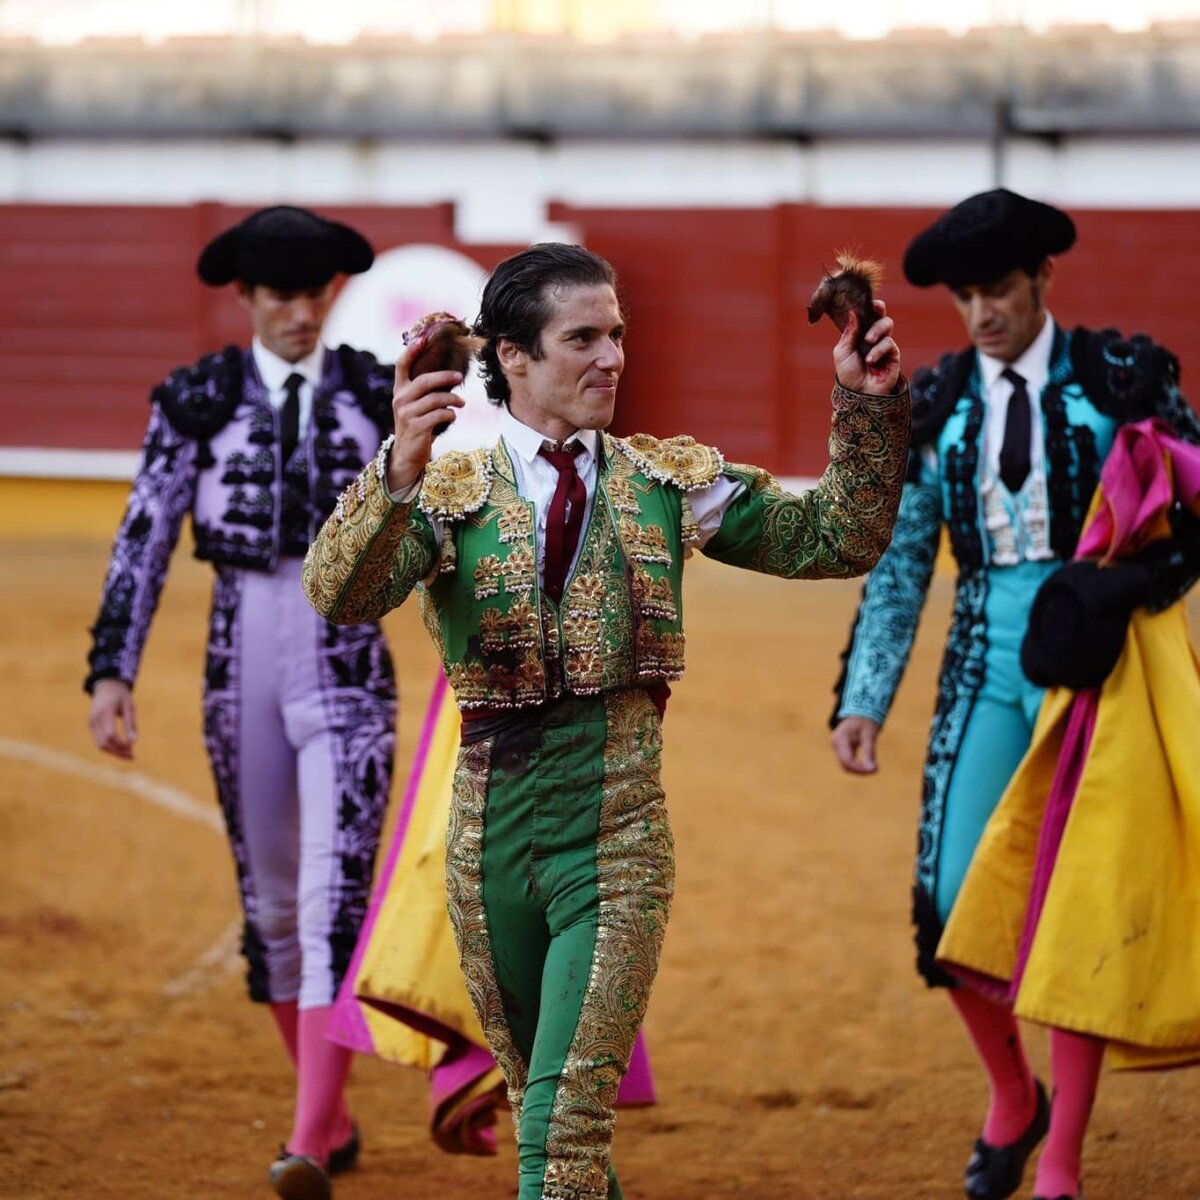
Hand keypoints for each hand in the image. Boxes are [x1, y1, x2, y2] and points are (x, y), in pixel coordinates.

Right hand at [89, 679, 136, 759]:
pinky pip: (99, 741)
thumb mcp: (129, 706)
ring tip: (129, 755)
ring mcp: (91, 723)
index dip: (121, 744)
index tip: (133, 749)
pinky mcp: (91, 726)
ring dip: (114, 752)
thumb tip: (134, 741)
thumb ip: (131, 723)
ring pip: (100, 745)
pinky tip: (122, 749)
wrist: (106, 686)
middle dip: (118, 752)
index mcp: (104, 712)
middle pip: (104, 743)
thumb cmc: (121, 695)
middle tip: (133, 756)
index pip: (111, 734)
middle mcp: (94, 719)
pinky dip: (110, 747)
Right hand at [386, 334, 467, 492]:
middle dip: (445, 377)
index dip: (411, 351)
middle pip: (425, 380)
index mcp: (399, 391)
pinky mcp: (416, 427)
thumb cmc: (417, 427)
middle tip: (460, 378)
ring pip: (435, 399)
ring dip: (453, 399)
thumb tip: (450, 375)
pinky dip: (450, 414)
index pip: (401, 365)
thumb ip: (425, 392)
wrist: (407, 455)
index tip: (423, 339)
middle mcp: (400, 400)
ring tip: (462, 403)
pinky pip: (439, 415)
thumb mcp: (416, 406)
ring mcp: (406, 414)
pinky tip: (453, 416)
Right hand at [830, 716, 880, 774]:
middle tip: (875, 770)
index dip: (860, 768)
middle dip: (860, 770)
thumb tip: (873, 770)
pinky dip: (858, 765)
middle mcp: (835, 744)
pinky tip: (869, 764)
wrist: (859, 712)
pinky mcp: (841, 750)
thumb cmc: (865, 721)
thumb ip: (869, 752)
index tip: (874, 770)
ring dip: (859, 769)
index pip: (847, 760)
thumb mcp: (869, 735)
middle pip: (844, 765)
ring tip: (873, 768)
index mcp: (840, 739)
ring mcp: (837, 748)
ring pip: (845, 766)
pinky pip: (848, 762)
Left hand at [833, 300, 900, 396]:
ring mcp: (884, 346)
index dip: (868, 307)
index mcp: (860, 335)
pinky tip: (871, 360)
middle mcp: (873, 338)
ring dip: (877, 330)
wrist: (858, 394)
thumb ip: (849, 332)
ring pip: (887, 325)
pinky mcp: (893, 355)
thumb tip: (854, 312)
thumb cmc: (848, 374)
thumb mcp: (842, 351)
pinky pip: (889, 343)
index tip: (867, 300)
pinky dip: (879, 350)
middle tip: (875, 307)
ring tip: (868, 341)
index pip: (867, 316)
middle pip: (881, 316)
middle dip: (879, 310)